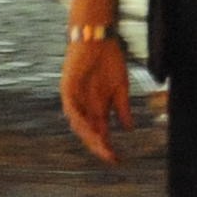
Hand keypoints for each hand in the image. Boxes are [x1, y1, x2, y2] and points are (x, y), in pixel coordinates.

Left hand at [61, 32, 133, 161]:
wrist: (99, 38)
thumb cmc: (109, 60)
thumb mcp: (121, 88)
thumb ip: (123, 108)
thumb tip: (129, 129)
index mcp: (97, 107)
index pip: (100, 133)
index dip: (107, 147)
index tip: (118, 159)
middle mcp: (84, 106)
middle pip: (89, 133)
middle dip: (99, 146)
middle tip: (111, 157)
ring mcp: (75, 98)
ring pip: (79, 124)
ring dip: (89, 136)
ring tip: (101, 147)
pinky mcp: (67, 88)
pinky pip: (71, 108)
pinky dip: (78, 119)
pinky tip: (87, 128)